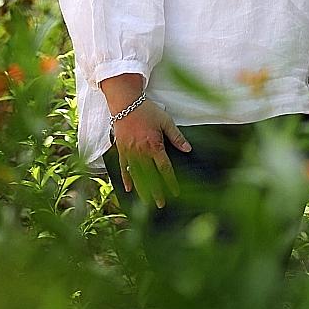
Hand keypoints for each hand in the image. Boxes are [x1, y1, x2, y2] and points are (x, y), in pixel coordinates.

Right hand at [102, 73, 191, 207]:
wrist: (126, 103)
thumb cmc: (147, 110)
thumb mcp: (166, 121)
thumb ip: (177, 137)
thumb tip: (188, 149)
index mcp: (155, 145)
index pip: (165, 168)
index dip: (170, 182)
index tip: (175, 193)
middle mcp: (142, 152)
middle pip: (150, 176)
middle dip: (156, 192)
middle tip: (160, 205)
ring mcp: (130, 152)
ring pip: (137, 175)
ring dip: (142, 189)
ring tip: (146, 202)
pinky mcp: (121, 149)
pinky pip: (123, 167)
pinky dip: (126, 178)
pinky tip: (129, 188)